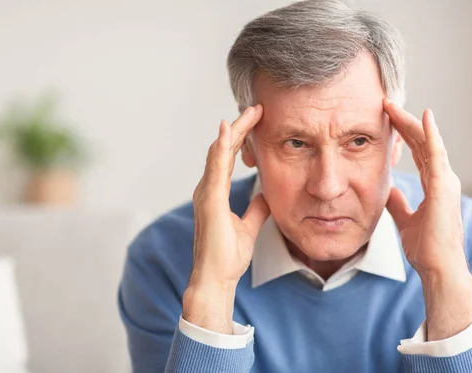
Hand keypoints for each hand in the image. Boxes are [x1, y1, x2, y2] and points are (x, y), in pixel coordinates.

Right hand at [183, 105, 269, 333]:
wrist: (216, 279)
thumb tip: (264, 195)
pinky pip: (216, 167)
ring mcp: (207, 193)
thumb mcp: (248, 227)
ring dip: (234, 130)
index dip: (241, 138)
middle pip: (223, 150)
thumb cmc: (227, 257)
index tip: (257, 120)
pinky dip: (221, 147)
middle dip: (240, 127)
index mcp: (215, 193)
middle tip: (256, 108)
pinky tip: (229, 130)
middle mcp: (207, 189)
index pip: (228, 158)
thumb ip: (255, 209)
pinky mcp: (210, 200)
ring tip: (249, 111)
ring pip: (219, 152)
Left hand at [383, 98, 471, 339]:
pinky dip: (431, 136)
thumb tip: (389, 190)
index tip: (387, 118)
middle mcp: (442, 179)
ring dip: (412, 123)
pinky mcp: (444, 188)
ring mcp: (445, 182)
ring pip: (429, 143)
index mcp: (434, 185)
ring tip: (394, 105)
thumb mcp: (406, 220)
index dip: (404, 134)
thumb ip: (399, 203)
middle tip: (386, 103)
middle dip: (404, 122)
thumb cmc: (426, 248)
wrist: (438, 268)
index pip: (419, 152)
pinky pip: (437, 156)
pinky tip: (424, 119)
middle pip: (423, 143)